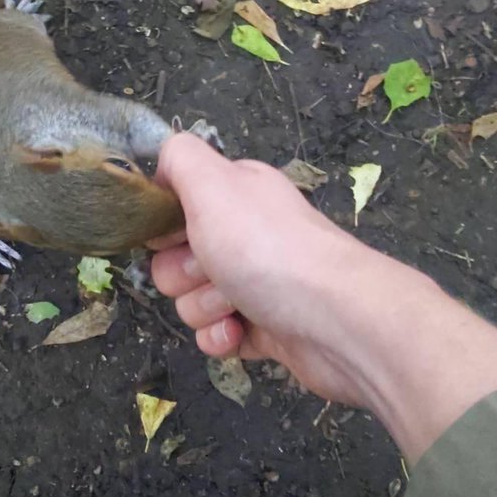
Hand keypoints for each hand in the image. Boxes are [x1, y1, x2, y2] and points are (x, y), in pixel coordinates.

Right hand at [149, 133, 375, 405]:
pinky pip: (216, 336)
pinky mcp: (265, 328)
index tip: (175, 235)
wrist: (334, 319)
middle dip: (184, 274)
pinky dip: (222, 338)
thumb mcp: (214, 183)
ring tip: (238, 305)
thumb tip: (162, 160)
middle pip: (176, 260)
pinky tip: (240, 334)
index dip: (166, 226)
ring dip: (205, 308)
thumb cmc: (267, 248)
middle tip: (213, 271)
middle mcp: (247, 234)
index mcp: (236, 194)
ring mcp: (257, 284)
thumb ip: (180, 158)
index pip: (176, 207)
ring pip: (192, 302)